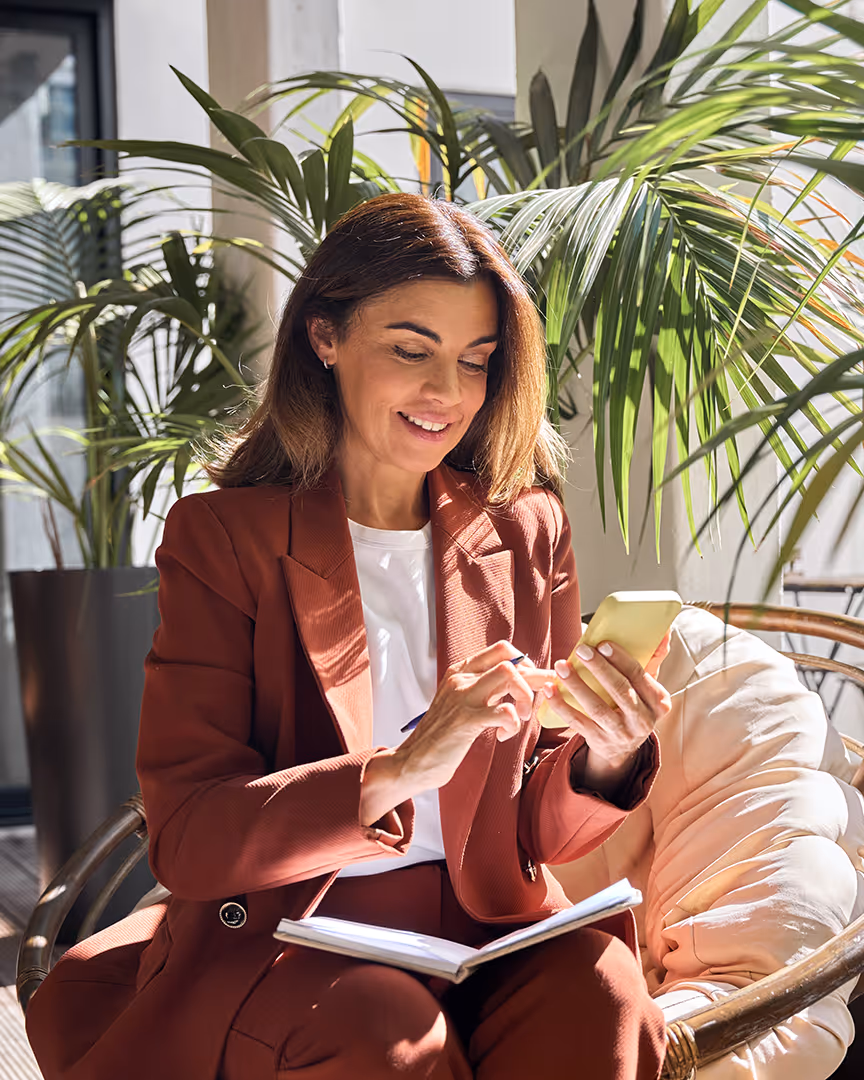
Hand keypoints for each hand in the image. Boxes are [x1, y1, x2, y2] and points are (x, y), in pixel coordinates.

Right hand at [360, 640, 553, 825]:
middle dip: (532, 679)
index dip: (524, 663)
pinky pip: (506, 712)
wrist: (412, 761)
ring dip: (525, 697)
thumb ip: (483, 690)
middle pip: (509, 660)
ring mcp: (463, 698)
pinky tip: (503, 736)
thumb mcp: (459, 703)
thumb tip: (517, 682)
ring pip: (510, 676)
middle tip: (532, 701)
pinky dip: (513, 724)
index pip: (500, 649)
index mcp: (459, 672)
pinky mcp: (466, 721)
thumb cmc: (441, 736)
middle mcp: (461, 679)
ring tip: (521, 718)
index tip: (529, 683)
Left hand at [541, 633, 671, 799]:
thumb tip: (664, 631)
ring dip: (577, 685)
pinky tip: (550, 690)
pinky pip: (578, 722)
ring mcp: (620, 733)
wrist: (623, 747)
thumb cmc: (635, 705)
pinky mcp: (599, 740)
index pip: (639, 676)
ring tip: (561, 666)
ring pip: (597, 708)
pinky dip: (561, 705)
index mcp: (658, 702)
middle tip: (582, 650)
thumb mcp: (648, 687)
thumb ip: (653, 659)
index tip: (603, 644)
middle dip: (600, 669)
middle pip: (620, 691)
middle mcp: (642, 720)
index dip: (621, 659)